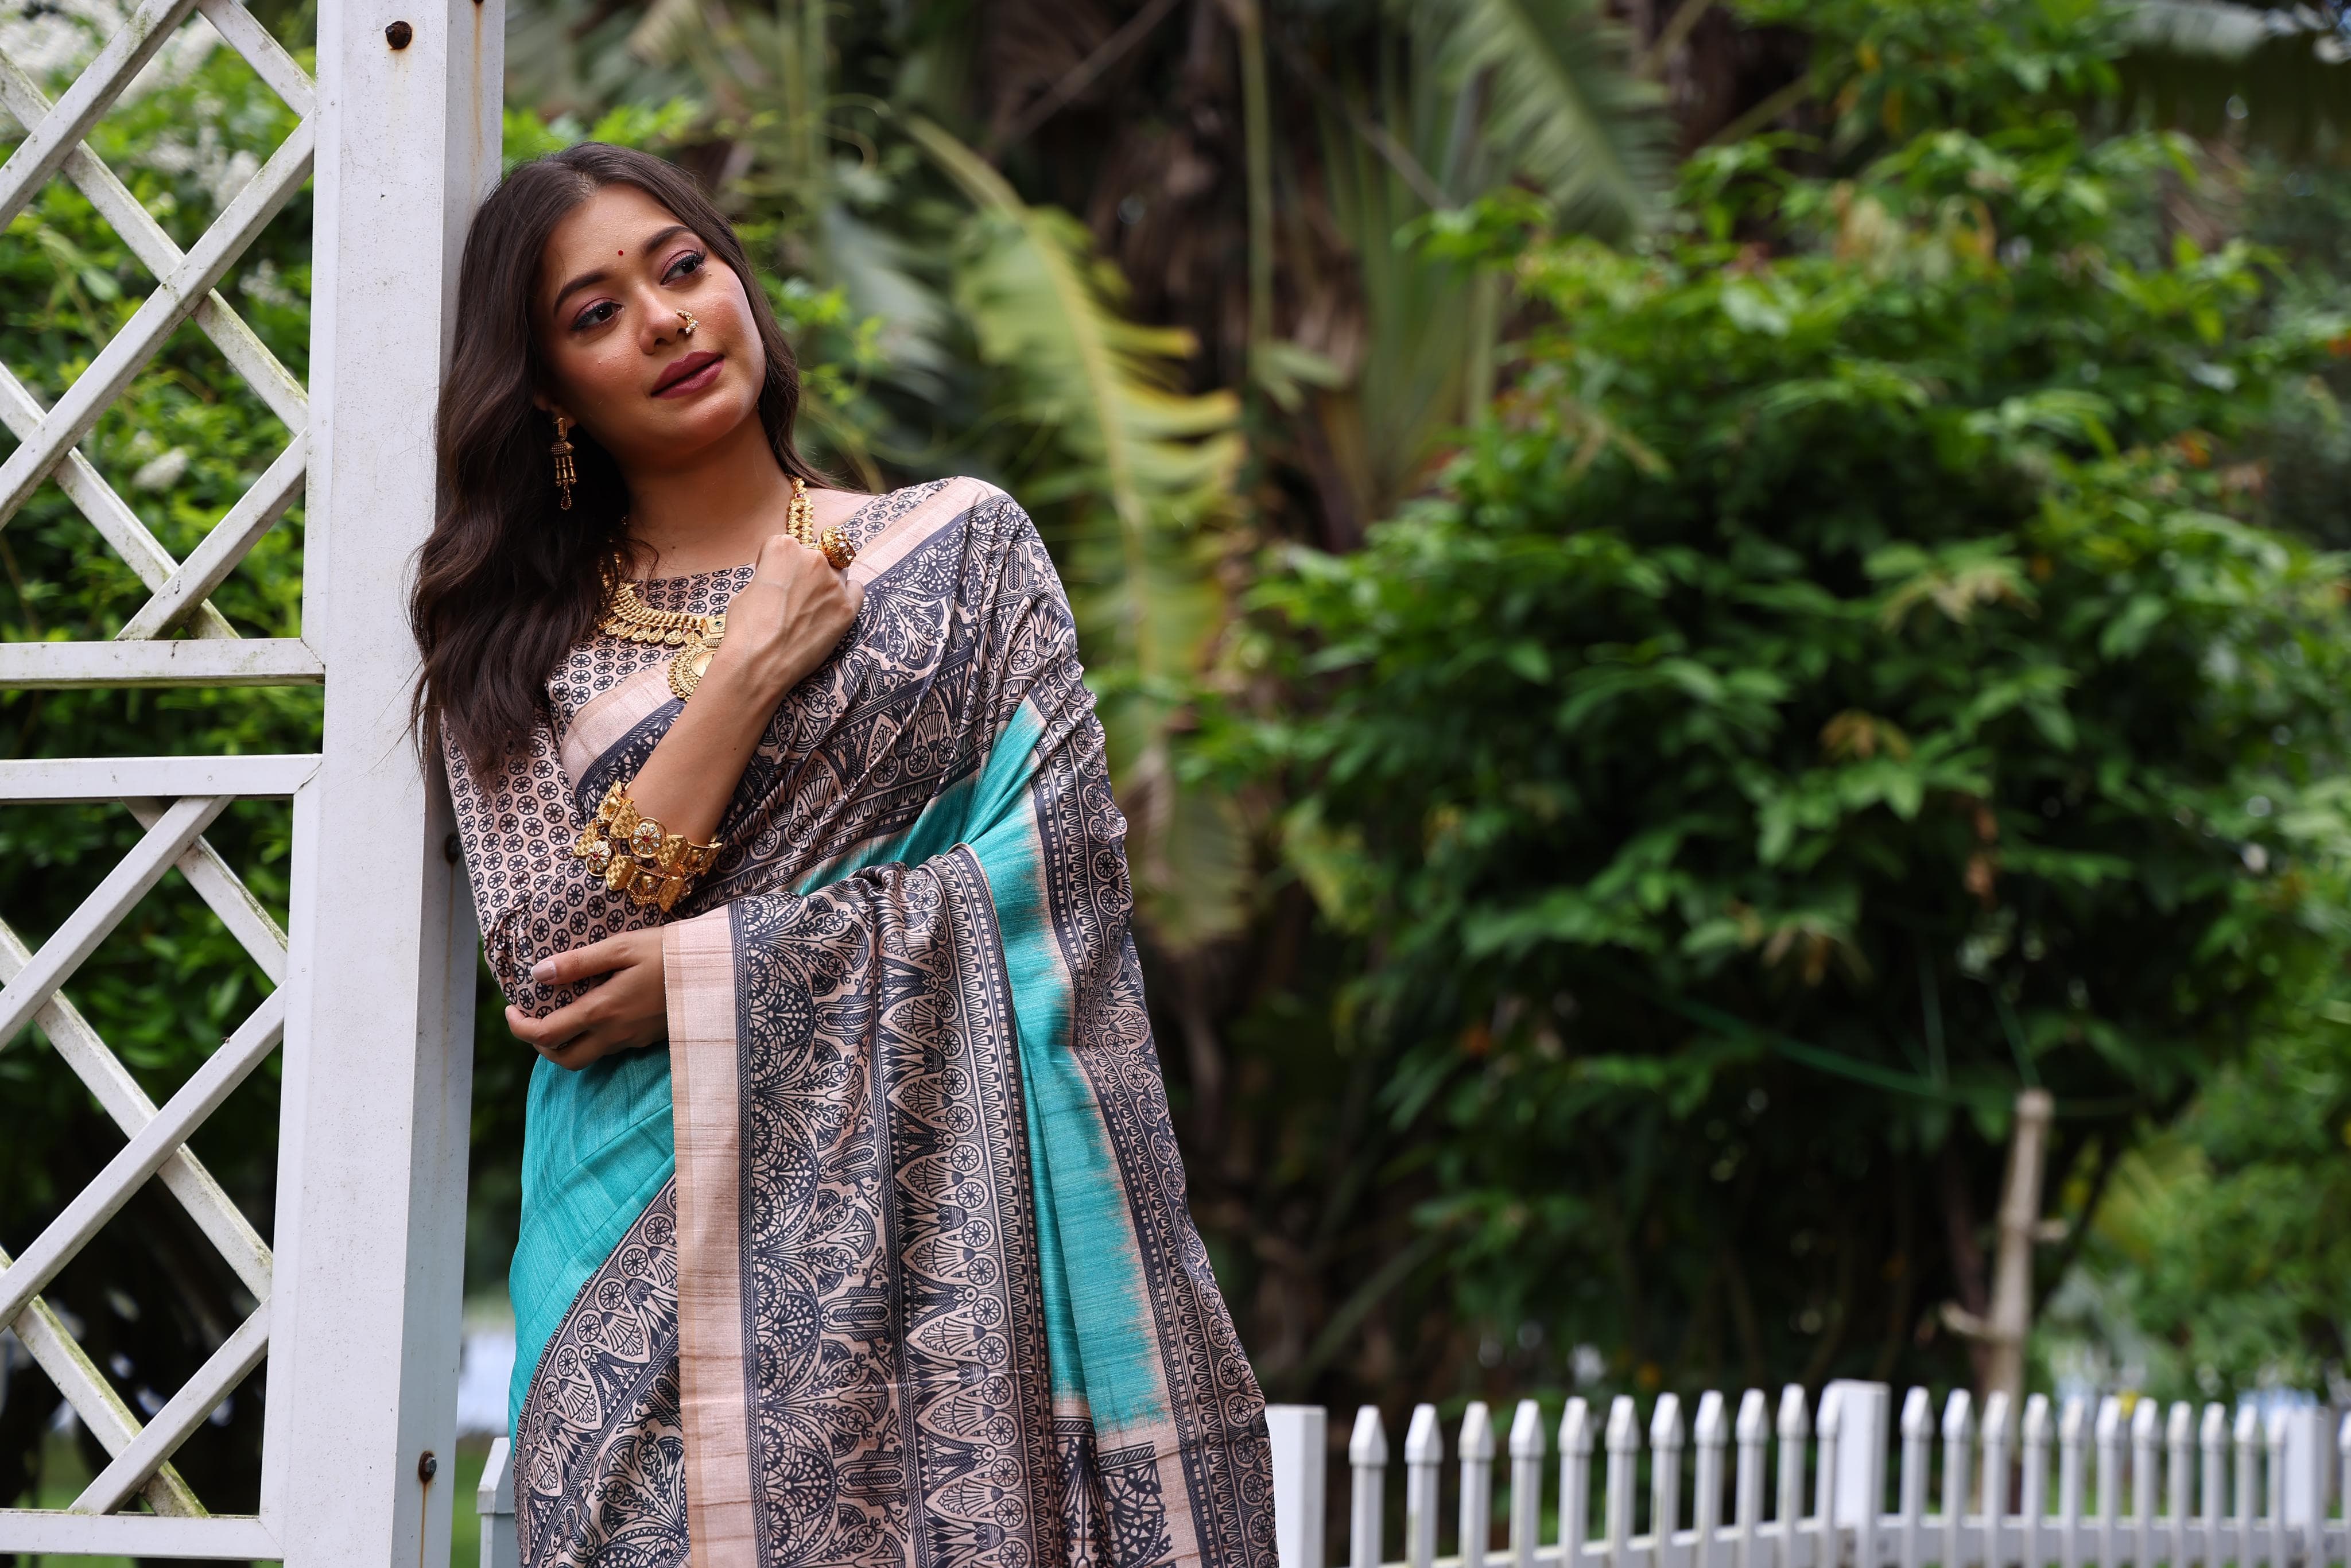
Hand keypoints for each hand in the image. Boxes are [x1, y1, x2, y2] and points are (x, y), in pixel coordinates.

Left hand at [507, 928, 666, 1069]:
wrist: (717, 969)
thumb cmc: (669, 951)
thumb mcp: (621, 947)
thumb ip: (578, 962)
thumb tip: (538, 974)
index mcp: (602, 1010)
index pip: (546, 1035)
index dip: (519, 1027)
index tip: (511, 1008)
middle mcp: (615, 1034)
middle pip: (563, 1059)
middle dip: (539, 1045)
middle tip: (532, 1019)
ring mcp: (633, 1041)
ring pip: (587, 1056)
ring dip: (565, 1043)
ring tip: (562, 1014)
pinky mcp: (649, 1040)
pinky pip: (610, 1048)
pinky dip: (592, 1037)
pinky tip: (598, 1011)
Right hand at [710, 530, 863, 700]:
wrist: (759, 664)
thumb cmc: (745, 629)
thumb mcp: (745, 590)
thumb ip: (767, 577)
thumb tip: (776, 582)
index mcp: (784, 547)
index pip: (784, 545)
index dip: (775, 564)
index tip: (771, 579)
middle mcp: (813, 559)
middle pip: (813, 556)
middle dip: (802, 573)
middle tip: (792, 597)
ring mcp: (834, 584)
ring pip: (837, 571)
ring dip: (826, 582)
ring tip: (811, 605)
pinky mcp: (847, 609)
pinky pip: (856, 590)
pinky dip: (847, 595)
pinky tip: (833, 607)